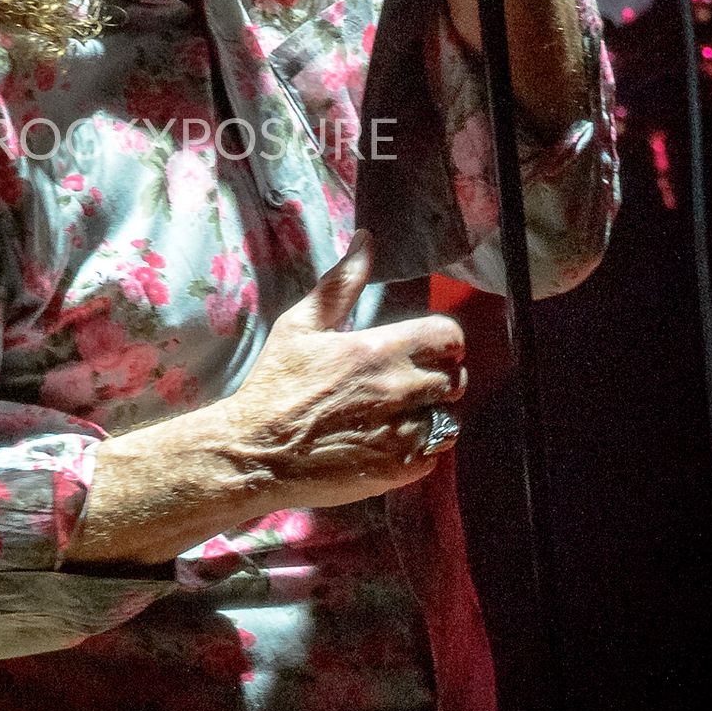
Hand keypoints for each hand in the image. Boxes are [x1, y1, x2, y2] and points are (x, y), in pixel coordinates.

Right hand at [228, 230, 466, 504]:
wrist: (256, 452)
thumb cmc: (275, 386)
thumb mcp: (299, 326)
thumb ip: (340, 284)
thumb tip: (366, 240)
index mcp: (379, 350)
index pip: (449, 336)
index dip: (442, 341)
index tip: (426, 349)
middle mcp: (399, 390)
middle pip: (455, 379)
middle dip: (437, 379)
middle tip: (406, 385)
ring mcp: (402, 433)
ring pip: (448, 420)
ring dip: (430, 417)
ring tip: (398, 417)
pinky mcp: (399, 470)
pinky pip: (434, 456)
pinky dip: (419, 451)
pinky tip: (389, 443)